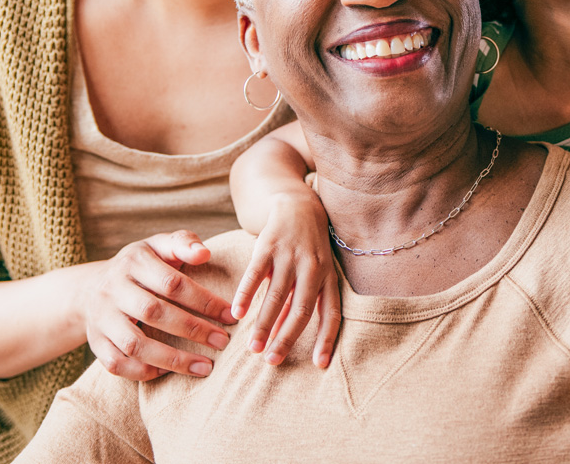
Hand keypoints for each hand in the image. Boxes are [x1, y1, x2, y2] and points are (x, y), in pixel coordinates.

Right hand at [78, 230, 237, 380]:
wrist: (90, 288)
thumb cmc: (141, 266)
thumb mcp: (159, 246)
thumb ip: (184, 243)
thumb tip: (204, 254)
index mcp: (134, 261)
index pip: (171, 282)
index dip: (203, 300)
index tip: (230, 315)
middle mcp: (113, 289)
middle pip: (153, 312)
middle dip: (193, 330)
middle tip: (222, 342)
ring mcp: (101, 318)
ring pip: (134, 344)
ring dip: (173, 359)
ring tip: (205, 368)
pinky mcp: (95, 342)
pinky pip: (116, 364)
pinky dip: (144, 372)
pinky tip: (170, 373)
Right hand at [231, 191, 341, 367]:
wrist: (297, 205)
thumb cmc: (308, 249)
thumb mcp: (314, 273)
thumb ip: (302, 302)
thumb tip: (282, 335)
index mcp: (328, 277)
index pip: (331, 313)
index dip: (327, 339)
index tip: (319, 365)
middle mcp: (312, 267)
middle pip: (301, 309)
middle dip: (286, 338)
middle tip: (272, 361)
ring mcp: (290, 255)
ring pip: (277, 296)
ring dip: (264, 324)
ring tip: (252, 347)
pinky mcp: (269, 244)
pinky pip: (256, 273)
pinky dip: (246, 294)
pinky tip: (237, 313)